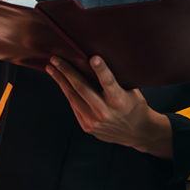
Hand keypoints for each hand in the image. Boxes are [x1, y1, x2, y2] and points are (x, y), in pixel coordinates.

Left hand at [46, 55, 173, 159]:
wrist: (137, 132)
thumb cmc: (134, 106)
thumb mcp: (131, 91)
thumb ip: (115, 80)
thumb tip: (96, 61)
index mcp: (120, 101)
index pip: (108, 82)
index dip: (101, 69)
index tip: (93, 57)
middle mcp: (105, 112)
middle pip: (81, 88)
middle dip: (66, 72)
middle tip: (55, 59)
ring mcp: (94, 121)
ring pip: (73, 97)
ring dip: (60, 81)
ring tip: (52, 69)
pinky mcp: (87, 127)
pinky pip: (74, 106)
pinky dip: (68, 93)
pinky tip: (62, 83)